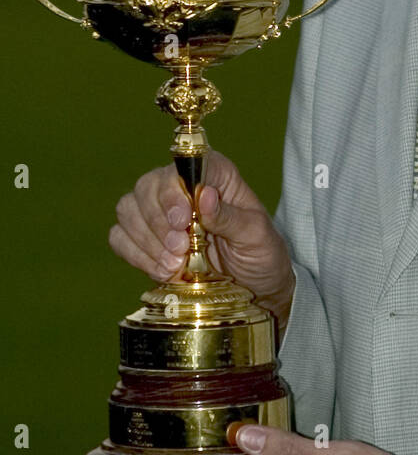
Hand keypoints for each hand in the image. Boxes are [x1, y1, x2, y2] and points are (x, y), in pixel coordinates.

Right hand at [108, 151, 295, 329]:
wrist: (255, 289)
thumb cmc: (261, 254)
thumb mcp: (257, 237)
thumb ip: (231, 218)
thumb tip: (206, 197)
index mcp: (214, 175)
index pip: (182, 165)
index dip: (174, 191)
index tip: (182, 221)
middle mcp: (183, 187)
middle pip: (147, 186)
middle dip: (158, 222)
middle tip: (180, 250)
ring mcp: (160, 212)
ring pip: (128, 209)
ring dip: (146, 241)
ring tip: (174, 265)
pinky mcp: (145, 239)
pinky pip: (119, 237)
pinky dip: (134, 254)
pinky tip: (160, 270)